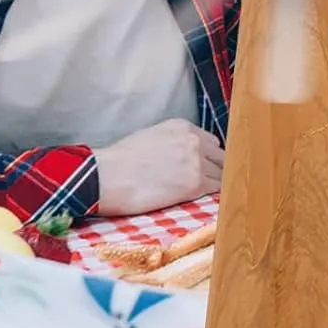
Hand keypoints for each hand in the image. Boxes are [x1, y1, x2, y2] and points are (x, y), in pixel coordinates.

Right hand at [94, 120, 223, 215]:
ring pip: (221, 173)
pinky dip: (211, 195)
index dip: (208, 156)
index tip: (204, 166)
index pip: (211, 141)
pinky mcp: (195, 184)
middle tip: (205, 182)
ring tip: (201, 193)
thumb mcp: (151, 136)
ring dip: (213, 183)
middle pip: (220, 156)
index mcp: (183, 127)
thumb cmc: (119, 160)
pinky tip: (201, 199)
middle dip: (215, 169)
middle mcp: (195, 141)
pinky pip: (215, 189)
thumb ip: (174, 142)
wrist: (106, 177)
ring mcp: (197, 162)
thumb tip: (182, 154)